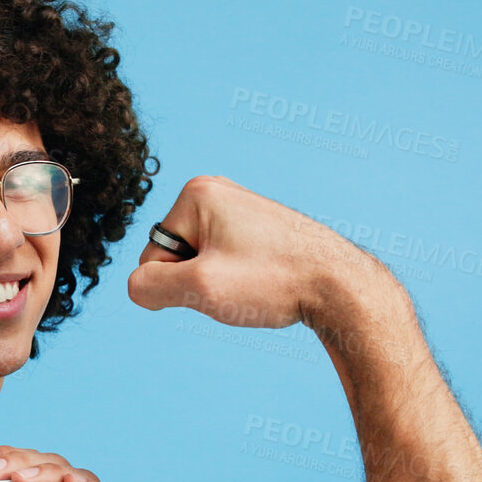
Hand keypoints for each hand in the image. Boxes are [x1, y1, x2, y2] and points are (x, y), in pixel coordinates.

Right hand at [127, 175, 392, 330]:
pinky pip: (224, 265)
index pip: (152, 257)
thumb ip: (150, 287)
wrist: (341, 285)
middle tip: (243, 286)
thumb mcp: (200, 289)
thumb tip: (139, 288)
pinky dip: (239, 283)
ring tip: (258, 286)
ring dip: (220, 286)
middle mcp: (216, 192)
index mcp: (196, 194)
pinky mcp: (257, 229)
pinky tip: (267, 284)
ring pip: (201, 266)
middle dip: (200, 282)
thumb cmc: (273, 281)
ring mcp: (239, 210)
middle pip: (175, 258)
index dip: (179, 284)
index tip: (223, 282)